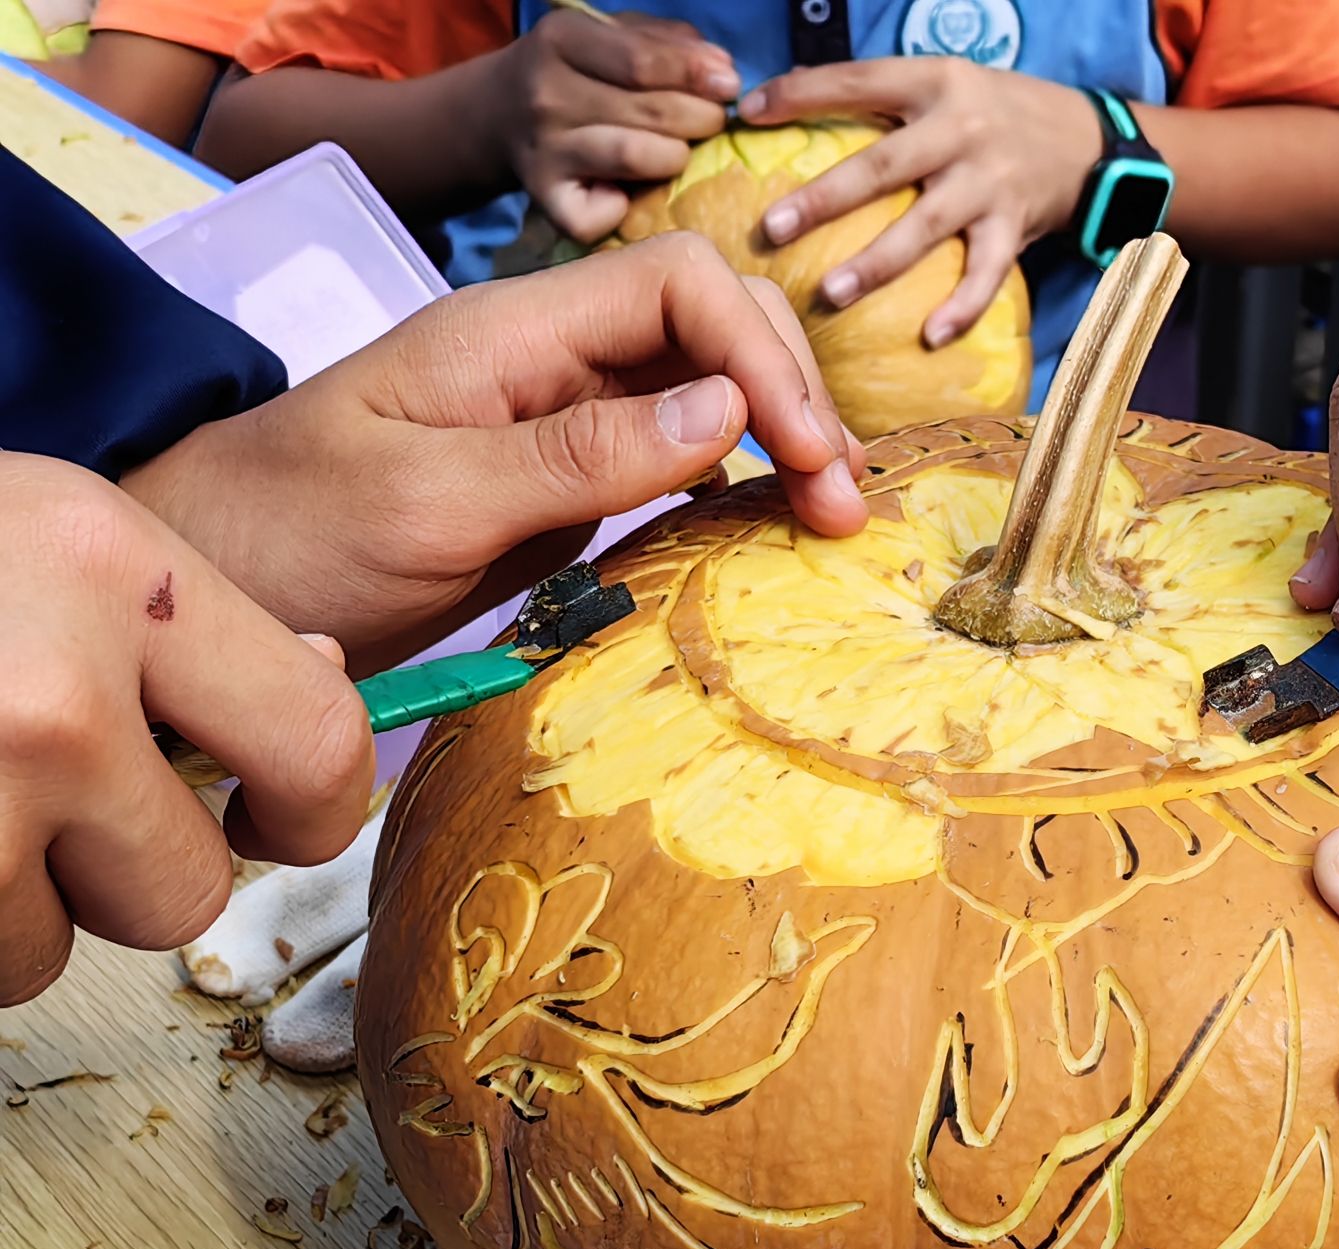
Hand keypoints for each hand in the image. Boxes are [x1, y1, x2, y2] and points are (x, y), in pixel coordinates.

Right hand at [0, 454, 371, 1005]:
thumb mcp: (48, 533)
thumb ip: (184, 625)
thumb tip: (324, 683)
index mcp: (111, 574)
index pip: (318, 741)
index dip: (315, 807)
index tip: (276, 816)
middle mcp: (46, 697)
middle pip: (183, 893)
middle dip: (126, 874)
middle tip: (49, 802)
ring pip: (46, 954)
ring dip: (6, 907)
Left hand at [122, 234, 868, 672]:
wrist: (215, 591)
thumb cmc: (289, 535)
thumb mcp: (430, 501)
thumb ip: (579, 453)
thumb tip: (729, 407)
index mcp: (511, 331)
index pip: (678, 284)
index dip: (761, 354)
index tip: (808, 455)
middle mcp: (549, 359)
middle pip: (711, 328)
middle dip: (794, 398)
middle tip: (840, 506)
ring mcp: (560, 420)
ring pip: (705, 393)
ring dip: (781, 443)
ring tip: (830, 520)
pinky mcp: (564, 483)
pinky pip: (673, 460)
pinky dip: (736, 486)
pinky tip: (768, 526)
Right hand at [489, 9, 737, 242]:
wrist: (499, 112)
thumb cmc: (578, 70)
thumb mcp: (611, 35)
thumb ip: (666, 42)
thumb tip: (720, 71)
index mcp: (562, 39)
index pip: (642, 62)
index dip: (694, 75)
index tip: (729, 86)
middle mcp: (546, 94)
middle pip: (649, 111)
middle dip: (701, 118)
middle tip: (714, 122)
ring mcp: (544, 150)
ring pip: (635, 157)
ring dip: (676, 158)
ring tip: (680, 151)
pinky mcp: (546, 200)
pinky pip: (602, 216)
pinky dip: (625, 210)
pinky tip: (628, 195)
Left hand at [740, 58, 1100, 345]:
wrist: (1083, 138)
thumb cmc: (991, 113)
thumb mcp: (942, 85)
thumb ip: (881, 97)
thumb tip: (787, 102)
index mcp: (934, 82)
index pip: (859, 81)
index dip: (801, 94)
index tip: (747, 114)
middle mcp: (961, 129)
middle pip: (883, 165)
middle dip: (825, 198)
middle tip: (771, 228)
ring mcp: (990, 181)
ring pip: (927, 225)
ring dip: (877, 263)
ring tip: (830, 292)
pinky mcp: (1017, 225)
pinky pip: (987, 273)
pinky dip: (962, 307)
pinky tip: (930, 337)